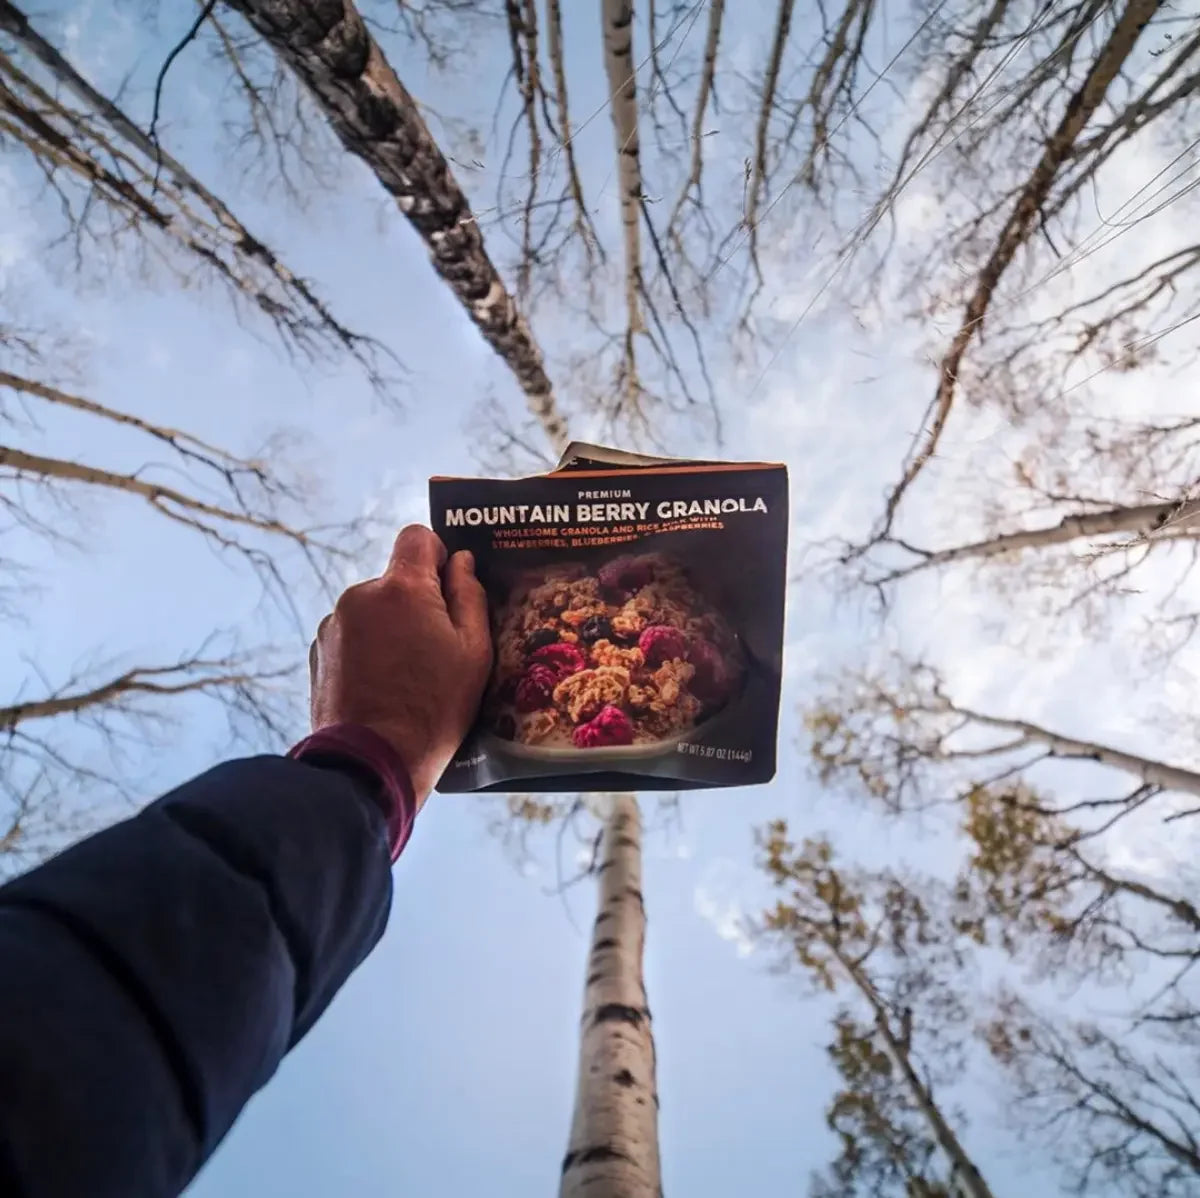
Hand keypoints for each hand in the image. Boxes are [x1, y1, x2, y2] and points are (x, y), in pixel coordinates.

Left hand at [309, 525, 491, 806]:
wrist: (370, 763)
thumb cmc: (433, 709)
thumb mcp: (474, 653)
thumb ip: (470, 596)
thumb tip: (462, 563)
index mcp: (402, 589)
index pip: (417, 537)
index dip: (438, 556)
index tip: (450, 587)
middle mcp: (360, 595)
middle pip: (396, 579)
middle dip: (417, 603)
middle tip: (436, 650)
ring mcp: (334, 624)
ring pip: (374, 609)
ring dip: (390, 629)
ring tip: (407, 676)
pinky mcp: (318, 652)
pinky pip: (353, 635)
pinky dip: (368, 650)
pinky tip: (382, 686)